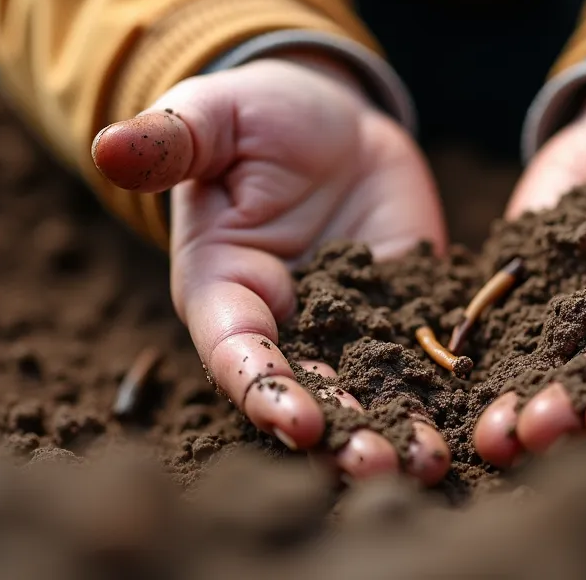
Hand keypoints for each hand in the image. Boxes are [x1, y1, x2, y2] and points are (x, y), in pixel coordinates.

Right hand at [92, 53, 451, 484]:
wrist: (331, 122)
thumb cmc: (255, 117)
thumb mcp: (215, 116)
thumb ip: (172, 139)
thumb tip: (107, 145)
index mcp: (225, 290)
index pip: (237, 353)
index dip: (266, 390)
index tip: (301, 423)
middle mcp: (285, 326)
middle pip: (309, 392)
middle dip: (342, 435)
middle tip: (381, 468)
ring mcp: (350, 326)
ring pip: (371, 390)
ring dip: (398, 430)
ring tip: (431, 465)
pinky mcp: (403, 314)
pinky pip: (426, 358)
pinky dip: (448, 390)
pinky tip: (478, 421)